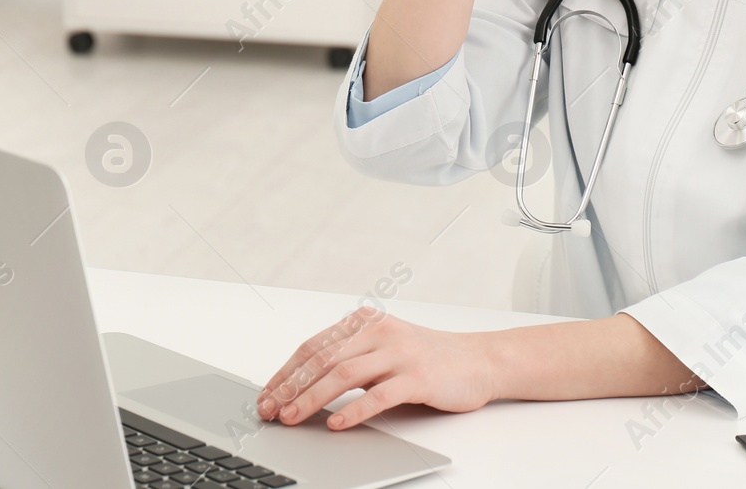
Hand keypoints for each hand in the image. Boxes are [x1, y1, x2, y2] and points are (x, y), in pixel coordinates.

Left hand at [256, 309, 498, 430]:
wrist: (478, 360)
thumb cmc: (426, 357)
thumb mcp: (383, 349)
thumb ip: (350, 358)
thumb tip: (302, 386)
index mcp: (365, 322)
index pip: (314, 346)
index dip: (286, 371)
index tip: (267, 394)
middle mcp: (379, 332)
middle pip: (323, 359)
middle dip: (291, 386)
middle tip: (270, 408)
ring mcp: (399, 353)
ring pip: (344, 374)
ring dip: (312, 398)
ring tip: (292, 417)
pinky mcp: (418, 377)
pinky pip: (379, 395)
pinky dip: (354, 410)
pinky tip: (337, 423)